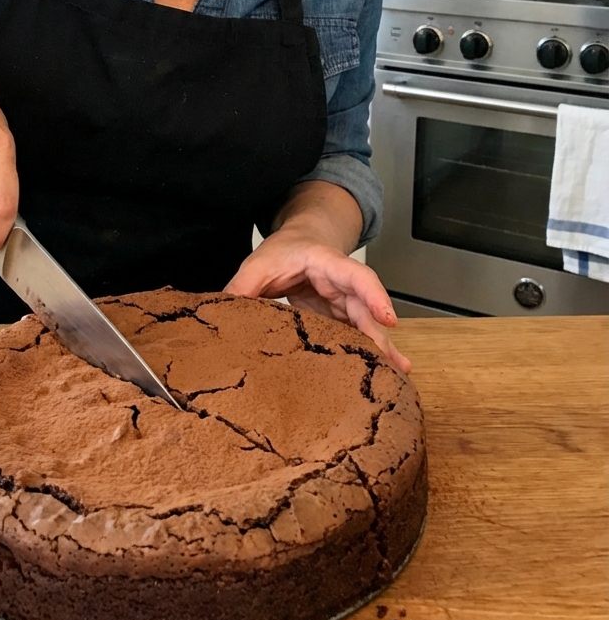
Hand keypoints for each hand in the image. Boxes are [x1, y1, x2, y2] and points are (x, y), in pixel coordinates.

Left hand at [225, 224, 410, 373]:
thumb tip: (222, 312)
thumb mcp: (258, 264)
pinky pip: (357, 335)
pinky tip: (381, 374)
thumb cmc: (284, 250)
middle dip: (380, 335)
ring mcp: (344, 302)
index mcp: (326, 262)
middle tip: (393, 366)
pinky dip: (368, 353)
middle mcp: (343, 283)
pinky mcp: (340, 318)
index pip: (355, 275)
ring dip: (382, 349)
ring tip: (398, 376)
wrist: (299, 242)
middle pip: (366, 308)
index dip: (373, 295)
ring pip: (367, 325)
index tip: (387, 318)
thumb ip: (241, 287)